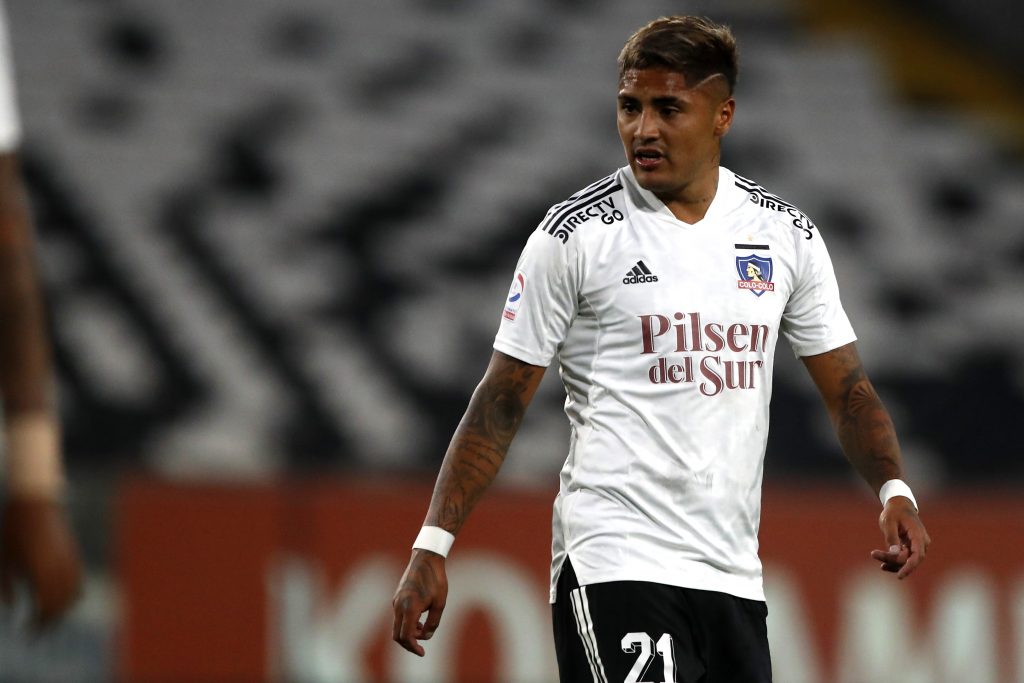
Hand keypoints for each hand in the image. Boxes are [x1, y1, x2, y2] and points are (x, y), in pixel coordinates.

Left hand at [0, 497, 81, 629]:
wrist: (35, 503)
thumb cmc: (13, 530)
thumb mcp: (3, 560)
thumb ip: (5, 587)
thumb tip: (11, 609)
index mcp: (40, 573)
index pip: (45, 608)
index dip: (37, 624)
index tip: (27, 632)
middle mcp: (59, 570)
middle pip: (61, 605)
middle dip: (50, 621)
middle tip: (37, 630)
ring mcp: (70, 562)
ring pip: (74, 595)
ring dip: (62, 609)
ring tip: (49, 617)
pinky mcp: (74, 555)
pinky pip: (79, 581)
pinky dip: (72, 595)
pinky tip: (60, 598)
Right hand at [392, 549, 447, 656]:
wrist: (426, 558)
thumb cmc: (435, 580)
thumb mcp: (440, 603)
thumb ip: (433, 623)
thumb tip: (426, 637)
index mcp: (410, 608)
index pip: (406, 636)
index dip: (413, 647)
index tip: (422, 653)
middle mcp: (399, 606)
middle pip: (397, 635)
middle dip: (408, 644)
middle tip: (421, 647)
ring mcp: (396, 601)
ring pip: (397, 626)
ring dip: (408, 633)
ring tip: (424, 628)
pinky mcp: (396, 597)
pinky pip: (398, 616)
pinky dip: (406, 623)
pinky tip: (419, 619)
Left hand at [870, 496, 929, 579]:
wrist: (899, 505)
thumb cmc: (894, 512)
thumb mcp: (889, 522)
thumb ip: (892, 537)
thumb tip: (895, 554)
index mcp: (918, 535)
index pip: (917, 555)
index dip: (909, 567)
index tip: (899, 576)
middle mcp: (921, 543)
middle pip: (910, 559)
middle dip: (893, 561)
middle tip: (874, 554)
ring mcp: (917, 546)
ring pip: (906, 560)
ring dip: (891, 561)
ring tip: (875, 555)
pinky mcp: (910, 548)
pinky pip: (903, 558)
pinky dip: (893, 561)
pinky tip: (882, 564)